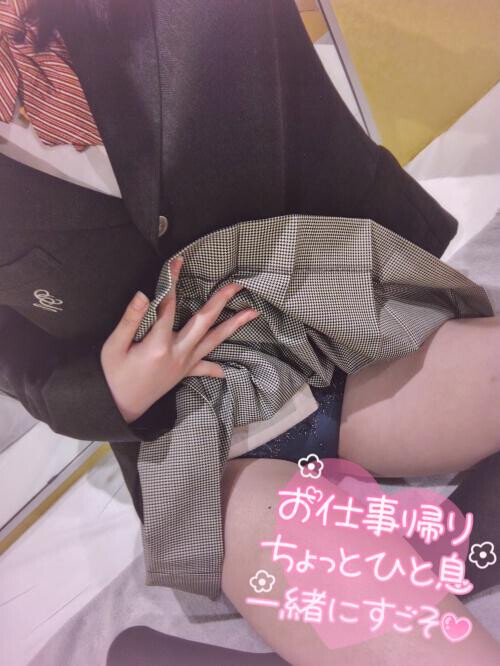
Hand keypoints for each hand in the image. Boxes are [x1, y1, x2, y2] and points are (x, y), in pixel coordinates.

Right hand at [100, 255, 258, 423]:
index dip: (172, 282)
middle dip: (221, 301)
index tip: (178, 262)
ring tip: (252, 313)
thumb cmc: (112, 376)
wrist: (118, 408)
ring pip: (213, 342)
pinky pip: (204, 368)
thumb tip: (142, 295)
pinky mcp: (183, 374)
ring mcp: (183, 364)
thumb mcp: (114, 347)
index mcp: (157, 344)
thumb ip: (130, 320)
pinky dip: (216, 367)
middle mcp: (177, 353)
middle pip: (203, 322)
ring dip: (234, 326)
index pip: (168, 305)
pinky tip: (227, 368)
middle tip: (237, 285)